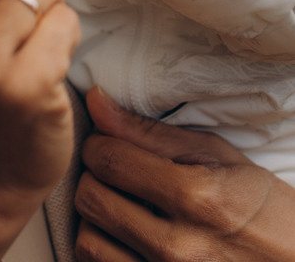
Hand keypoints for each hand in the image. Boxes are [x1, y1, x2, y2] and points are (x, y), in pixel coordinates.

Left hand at [75, 86, 294, 261]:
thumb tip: (95, 101)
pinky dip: (105, 251)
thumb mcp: (216, 156)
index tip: (106, 141)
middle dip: (94, 177)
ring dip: (95, 219)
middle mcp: (178, 248)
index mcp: (196, 198)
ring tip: (119, 206)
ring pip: (87, 243)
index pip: (109, 160)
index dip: (97, 142)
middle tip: (113, 173)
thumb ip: (150, 132)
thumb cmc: (258, 208)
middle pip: (91, 199)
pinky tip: (125, 237)